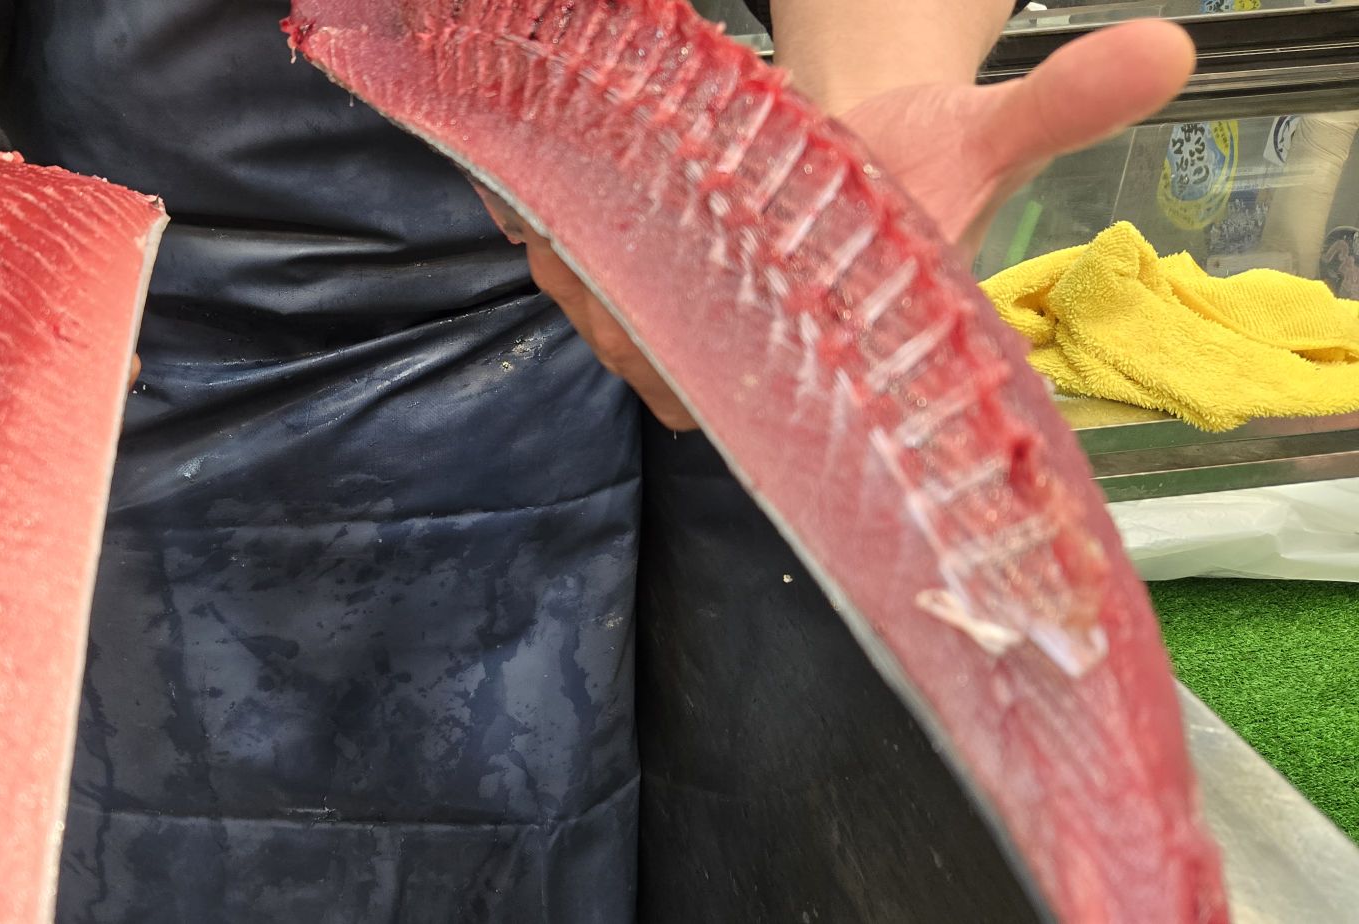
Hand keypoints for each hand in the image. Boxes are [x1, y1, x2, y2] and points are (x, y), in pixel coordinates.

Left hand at [504, 20, 1194, 429]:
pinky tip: (530, 208)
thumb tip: (1170, 47)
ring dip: (572, 282)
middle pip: (662, 364)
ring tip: (547, 225)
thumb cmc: (927, 160)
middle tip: (581, 254)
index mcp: (835, 344)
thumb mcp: (987, 131)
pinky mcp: (668, 291)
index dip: (695, 362)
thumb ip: (1058, 108)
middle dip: (614, 313)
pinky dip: (555, 252)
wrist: (882, 144)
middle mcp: (766, 353)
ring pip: (615, 332)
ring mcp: (710, 326)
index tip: (656, 304)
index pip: (756, 395)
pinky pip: (593, 294)